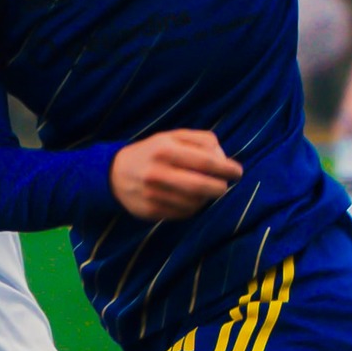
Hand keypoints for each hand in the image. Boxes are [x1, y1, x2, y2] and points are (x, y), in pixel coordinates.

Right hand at [110, 129, 241, 220]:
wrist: (114, 173)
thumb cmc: (152, 152)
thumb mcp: (172, 137)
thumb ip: (201, 140)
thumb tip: (223, 157)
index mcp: (165, 149)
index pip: (205, 161)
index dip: (226, 168)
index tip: (237, 172)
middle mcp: (158, 173)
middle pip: (201, 186)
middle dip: (220, 188)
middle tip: (224, 186)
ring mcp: (153, 195)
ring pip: (194, 202)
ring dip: (205, 198)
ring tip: (204, 191)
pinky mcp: (151, 211)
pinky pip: (182, 213)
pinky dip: (192, 208)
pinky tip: (189, 199)